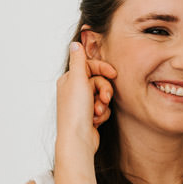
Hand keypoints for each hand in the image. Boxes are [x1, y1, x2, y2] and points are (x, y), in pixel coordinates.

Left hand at [56, 42, 116, 157]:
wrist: (78, 140)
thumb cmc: (76, 112)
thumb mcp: (78, 80)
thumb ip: (78, 60)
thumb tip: (75, 43)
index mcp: (69, 80)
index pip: (90, 66)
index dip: (103, 69)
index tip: (113, 73)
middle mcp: (74, 91)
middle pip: (98, 81)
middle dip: (104, 90)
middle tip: (104, 99)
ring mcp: (81, 104)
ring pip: (102, 96)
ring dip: (103, 104)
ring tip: (98, 112)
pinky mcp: (89, 116)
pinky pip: (103, 108)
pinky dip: (102, 114)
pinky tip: (96, 120)